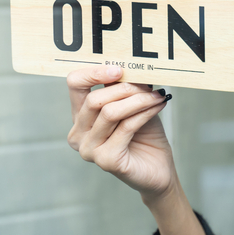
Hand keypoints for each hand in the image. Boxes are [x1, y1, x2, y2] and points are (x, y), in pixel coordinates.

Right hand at [66, 66, 175, 202]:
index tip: (119, 69)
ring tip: (157, 95)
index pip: (74, 85)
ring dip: (139, 99)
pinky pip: (126, 126)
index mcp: (79, 118)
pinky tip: (158, 105)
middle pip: (94, 99)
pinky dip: (145, 112)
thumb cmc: (144, 136)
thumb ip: (123, 88)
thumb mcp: (132, 105)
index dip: (94, 72)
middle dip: (125, 88)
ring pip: (111, 112)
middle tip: (148, 85)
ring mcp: (89, 150)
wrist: (158, 169)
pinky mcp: (106, 160)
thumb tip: (128, 65)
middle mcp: (78, 135)